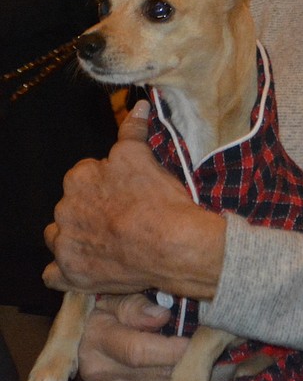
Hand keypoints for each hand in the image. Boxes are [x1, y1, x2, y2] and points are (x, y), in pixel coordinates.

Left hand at [44, 100, 225, 297]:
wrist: (173, 244)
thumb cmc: (160, 199)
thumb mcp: (144, 157)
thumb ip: (133, 130)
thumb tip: (138, 106)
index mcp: (79, 177)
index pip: (86, 174)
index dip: (107, 182)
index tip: (126, 190)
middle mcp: (64, 209)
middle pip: (72, 205)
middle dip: (91, 208)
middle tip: (122, 214)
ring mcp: (64, 244)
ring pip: (59, 235)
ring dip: (75, 236)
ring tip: (107, 239)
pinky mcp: (69, 274)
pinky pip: (52, 273)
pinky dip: (66, 268)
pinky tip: (88, 262)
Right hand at [77, 293, 188, 380]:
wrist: (83, 343)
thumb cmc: (109, 315)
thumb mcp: (118, 300)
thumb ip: (138, 307)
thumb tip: (162, 317)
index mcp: (98, 338)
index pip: (139, 351)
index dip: (171, 350)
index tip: (194, 343)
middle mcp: (97, 372)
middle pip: (152, 377)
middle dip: (183, 365)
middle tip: (205, 353)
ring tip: (196, 364)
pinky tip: (179, 379)